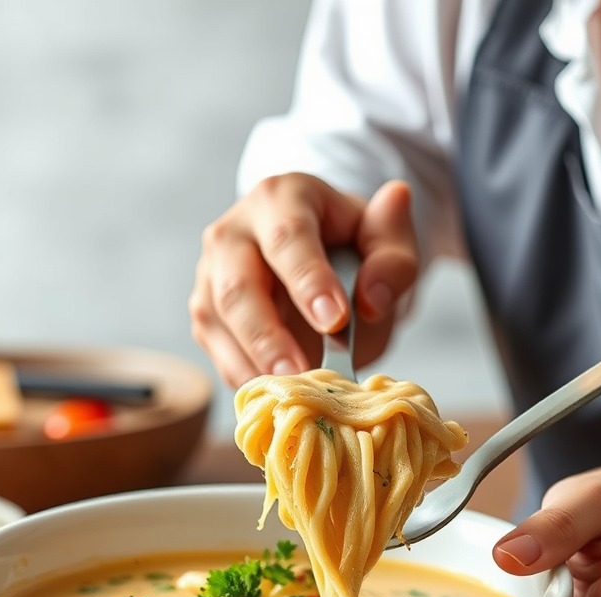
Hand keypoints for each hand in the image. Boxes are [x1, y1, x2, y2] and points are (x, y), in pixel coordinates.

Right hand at [190, 173, 418, 387]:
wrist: (323, 259)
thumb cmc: (356, 249)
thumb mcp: (390, 244)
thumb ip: (393, 262)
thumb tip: (372, 299)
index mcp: (281, 198)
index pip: (288, 238)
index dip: (310, 280)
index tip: (336, 321)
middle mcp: (233, 232)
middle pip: (237, 285)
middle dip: (267, 335)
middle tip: (300, 373)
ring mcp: (212, 274)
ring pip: (216, 321)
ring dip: (251, 363)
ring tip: (288, 394)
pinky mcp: (207, 314)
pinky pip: (217, 349)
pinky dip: (243, 376)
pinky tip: (274, 395)